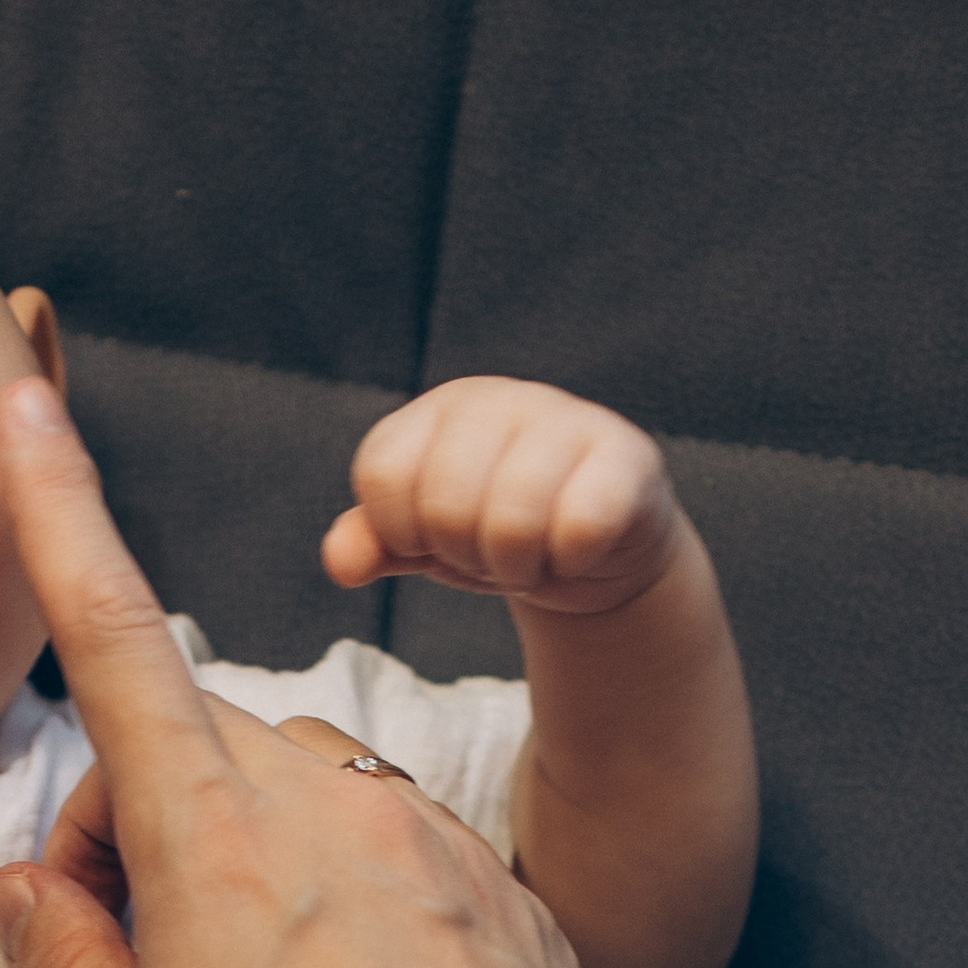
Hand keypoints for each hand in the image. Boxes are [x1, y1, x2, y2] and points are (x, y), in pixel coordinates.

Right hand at [0, 379, 671, 967]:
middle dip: (145, 832)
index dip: (62, 514)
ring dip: (250, 875)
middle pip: (195, 750)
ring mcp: (425, 834)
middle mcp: (325, 802)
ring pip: (294, 805)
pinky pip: (386, 859)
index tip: (28, 407)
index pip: (115, 637)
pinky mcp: (498, 886)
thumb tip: (35, 890)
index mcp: (213, 840)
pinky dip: (344, 916)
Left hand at [321, 376, 680, 616]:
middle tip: (493, 550)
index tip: (432, 538)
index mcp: (441, 409)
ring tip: (535, 553)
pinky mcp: (627, 459)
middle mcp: (502, 400)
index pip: (384, 473)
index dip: (402, 530)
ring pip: (511, 523)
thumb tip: (341, 562)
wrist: (596, 549)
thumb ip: (374, 543)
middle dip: (464, 554)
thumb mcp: (425, 540)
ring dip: (519, 567)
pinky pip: (580, 528)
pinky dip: (570, 561)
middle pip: (445, 506)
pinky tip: (578, 549)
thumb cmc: (497, 531)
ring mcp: (568, 421)